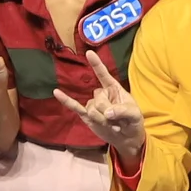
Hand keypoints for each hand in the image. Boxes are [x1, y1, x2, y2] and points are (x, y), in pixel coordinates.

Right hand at [53, 51, 146, 167]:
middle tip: (118, 122)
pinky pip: (75, 107)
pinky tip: (56, 92)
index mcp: (114, 89)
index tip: (89, 53)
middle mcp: (102, 94)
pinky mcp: (87, 115)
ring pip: (91, 109)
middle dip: (107, 112)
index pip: (104, 75)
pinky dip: (66, 101)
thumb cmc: (133, 122)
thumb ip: (122, 111)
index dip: (97, 64)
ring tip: (113, 125)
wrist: (127, 138)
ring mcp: (93, 104)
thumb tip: (106, 113)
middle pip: (98, 99)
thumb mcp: (134, 115)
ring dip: (102, 120)